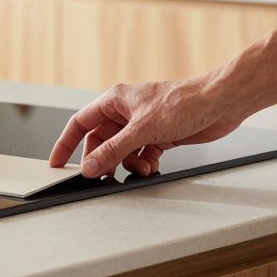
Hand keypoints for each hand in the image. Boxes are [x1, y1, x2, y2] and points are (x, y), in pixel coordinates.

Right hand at [48, 76, 248, 178]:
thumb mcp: (142, 130)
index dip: (66, 143)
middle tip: (100, 176)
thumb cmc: (184, 102)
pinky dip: (144, 164)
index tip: (57, 163)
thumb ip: (113, 150)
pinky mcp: (160, 136)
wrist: (219, 104)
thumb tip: (91, 165)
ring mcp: (143, 125)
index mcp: (115, 101)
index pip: (80, 123)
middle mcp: (127, 112)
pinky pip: (141, 155)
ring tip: (138, 169)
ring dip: (127, 163)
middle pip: (101, 141)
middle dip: (102, 159)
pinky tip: (151, 166)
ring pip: (122, 150)